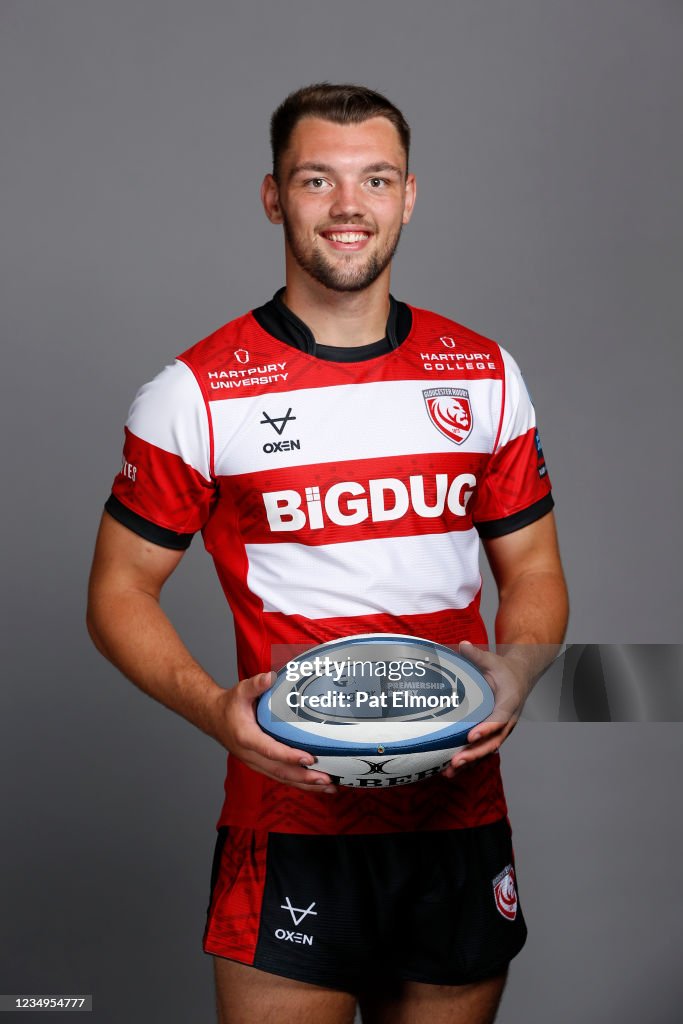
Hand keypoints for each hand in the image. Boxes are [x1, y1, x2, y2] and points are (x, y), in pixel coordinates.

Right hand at [213, 671, 336, 792]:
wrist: (214, 718)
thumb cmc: (230, 705)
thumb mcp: (240, 690)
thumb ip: (255, 684)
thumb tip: (270, 677)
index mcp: (246, 738)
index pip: (270, 750)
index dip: (290, 756)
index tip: (309, 759)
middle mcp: (250, 755)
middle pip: (279, 771)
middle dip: (304, 778)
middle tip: (326, 780)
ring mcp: (255, 763)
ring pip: (281, 778)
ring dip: (305, 784)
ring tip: (328, 787)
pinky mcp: (260, 765)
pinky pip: (280, 776)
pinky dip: (298, 782)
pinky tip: (315, 784)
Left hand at [441, 641, 531, 778]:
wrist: (519, 677)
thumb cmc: (504, 669)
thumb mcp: (493, 659)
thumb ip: (478, 655)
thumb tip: (463, 644)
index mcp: (509, 702)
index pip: (499, 719)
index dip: (486, 729)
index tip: (471, 736)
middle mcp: (507, 721)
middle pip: (493, 742)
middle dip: (474, 753)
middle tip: (456, 761)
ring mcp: (501, 730)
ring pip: (487, 750)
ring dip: (470, 762)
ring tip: (450, 772)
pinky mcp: (493, 735)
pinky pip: (482, 750)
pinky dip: (469, 761)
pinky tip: (451, 770)